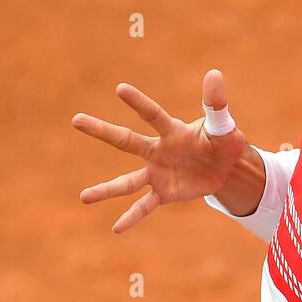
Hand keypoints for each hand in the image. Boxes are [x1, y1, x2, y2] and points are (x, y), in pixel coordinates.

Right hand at [72, 69, 247, 232]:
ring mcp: (158, 173)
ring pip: (127, 182)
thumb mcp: (223, 127)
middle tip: (76, 120)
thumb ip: (216, 104)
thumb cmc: (222, 142)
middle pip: (125, 140)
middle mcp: (158, 150)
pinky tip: (116, 228)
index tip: (120, 89)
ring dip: (106, 190)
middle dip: (101, 131)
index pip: (152, 114)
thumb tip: (215, 73)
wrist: (225, 169)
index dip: (138, 103)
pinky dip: (132, 217)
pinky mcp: (164, 192)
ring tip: (84, 198)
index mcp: (172, 131)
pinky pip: (145, 206)